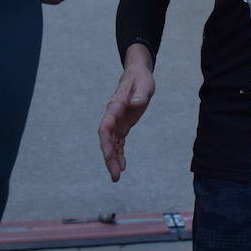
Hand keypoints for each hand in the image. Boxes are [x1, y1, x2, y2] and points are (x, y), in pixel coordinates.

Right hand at [99, 46, 155, 181]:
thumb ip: (140, 94)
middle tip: (115, 175)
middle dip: (109, 158)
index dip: (106, 143)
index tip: (109, 157)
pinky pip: (118, 142)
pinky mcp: (122, 124)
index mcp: (115, 106)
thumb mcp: (145, 84)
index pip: (106, 127)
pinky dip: (119, 154)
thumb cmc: (141, 78)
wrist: (138, 73)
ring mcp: (116, 121)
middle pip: (106, 139)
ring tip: (117, 177)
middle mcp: (113, 115)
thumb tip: (136, 103)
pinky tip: (122, 166)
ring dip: (113, 160)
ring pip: (111, 143)